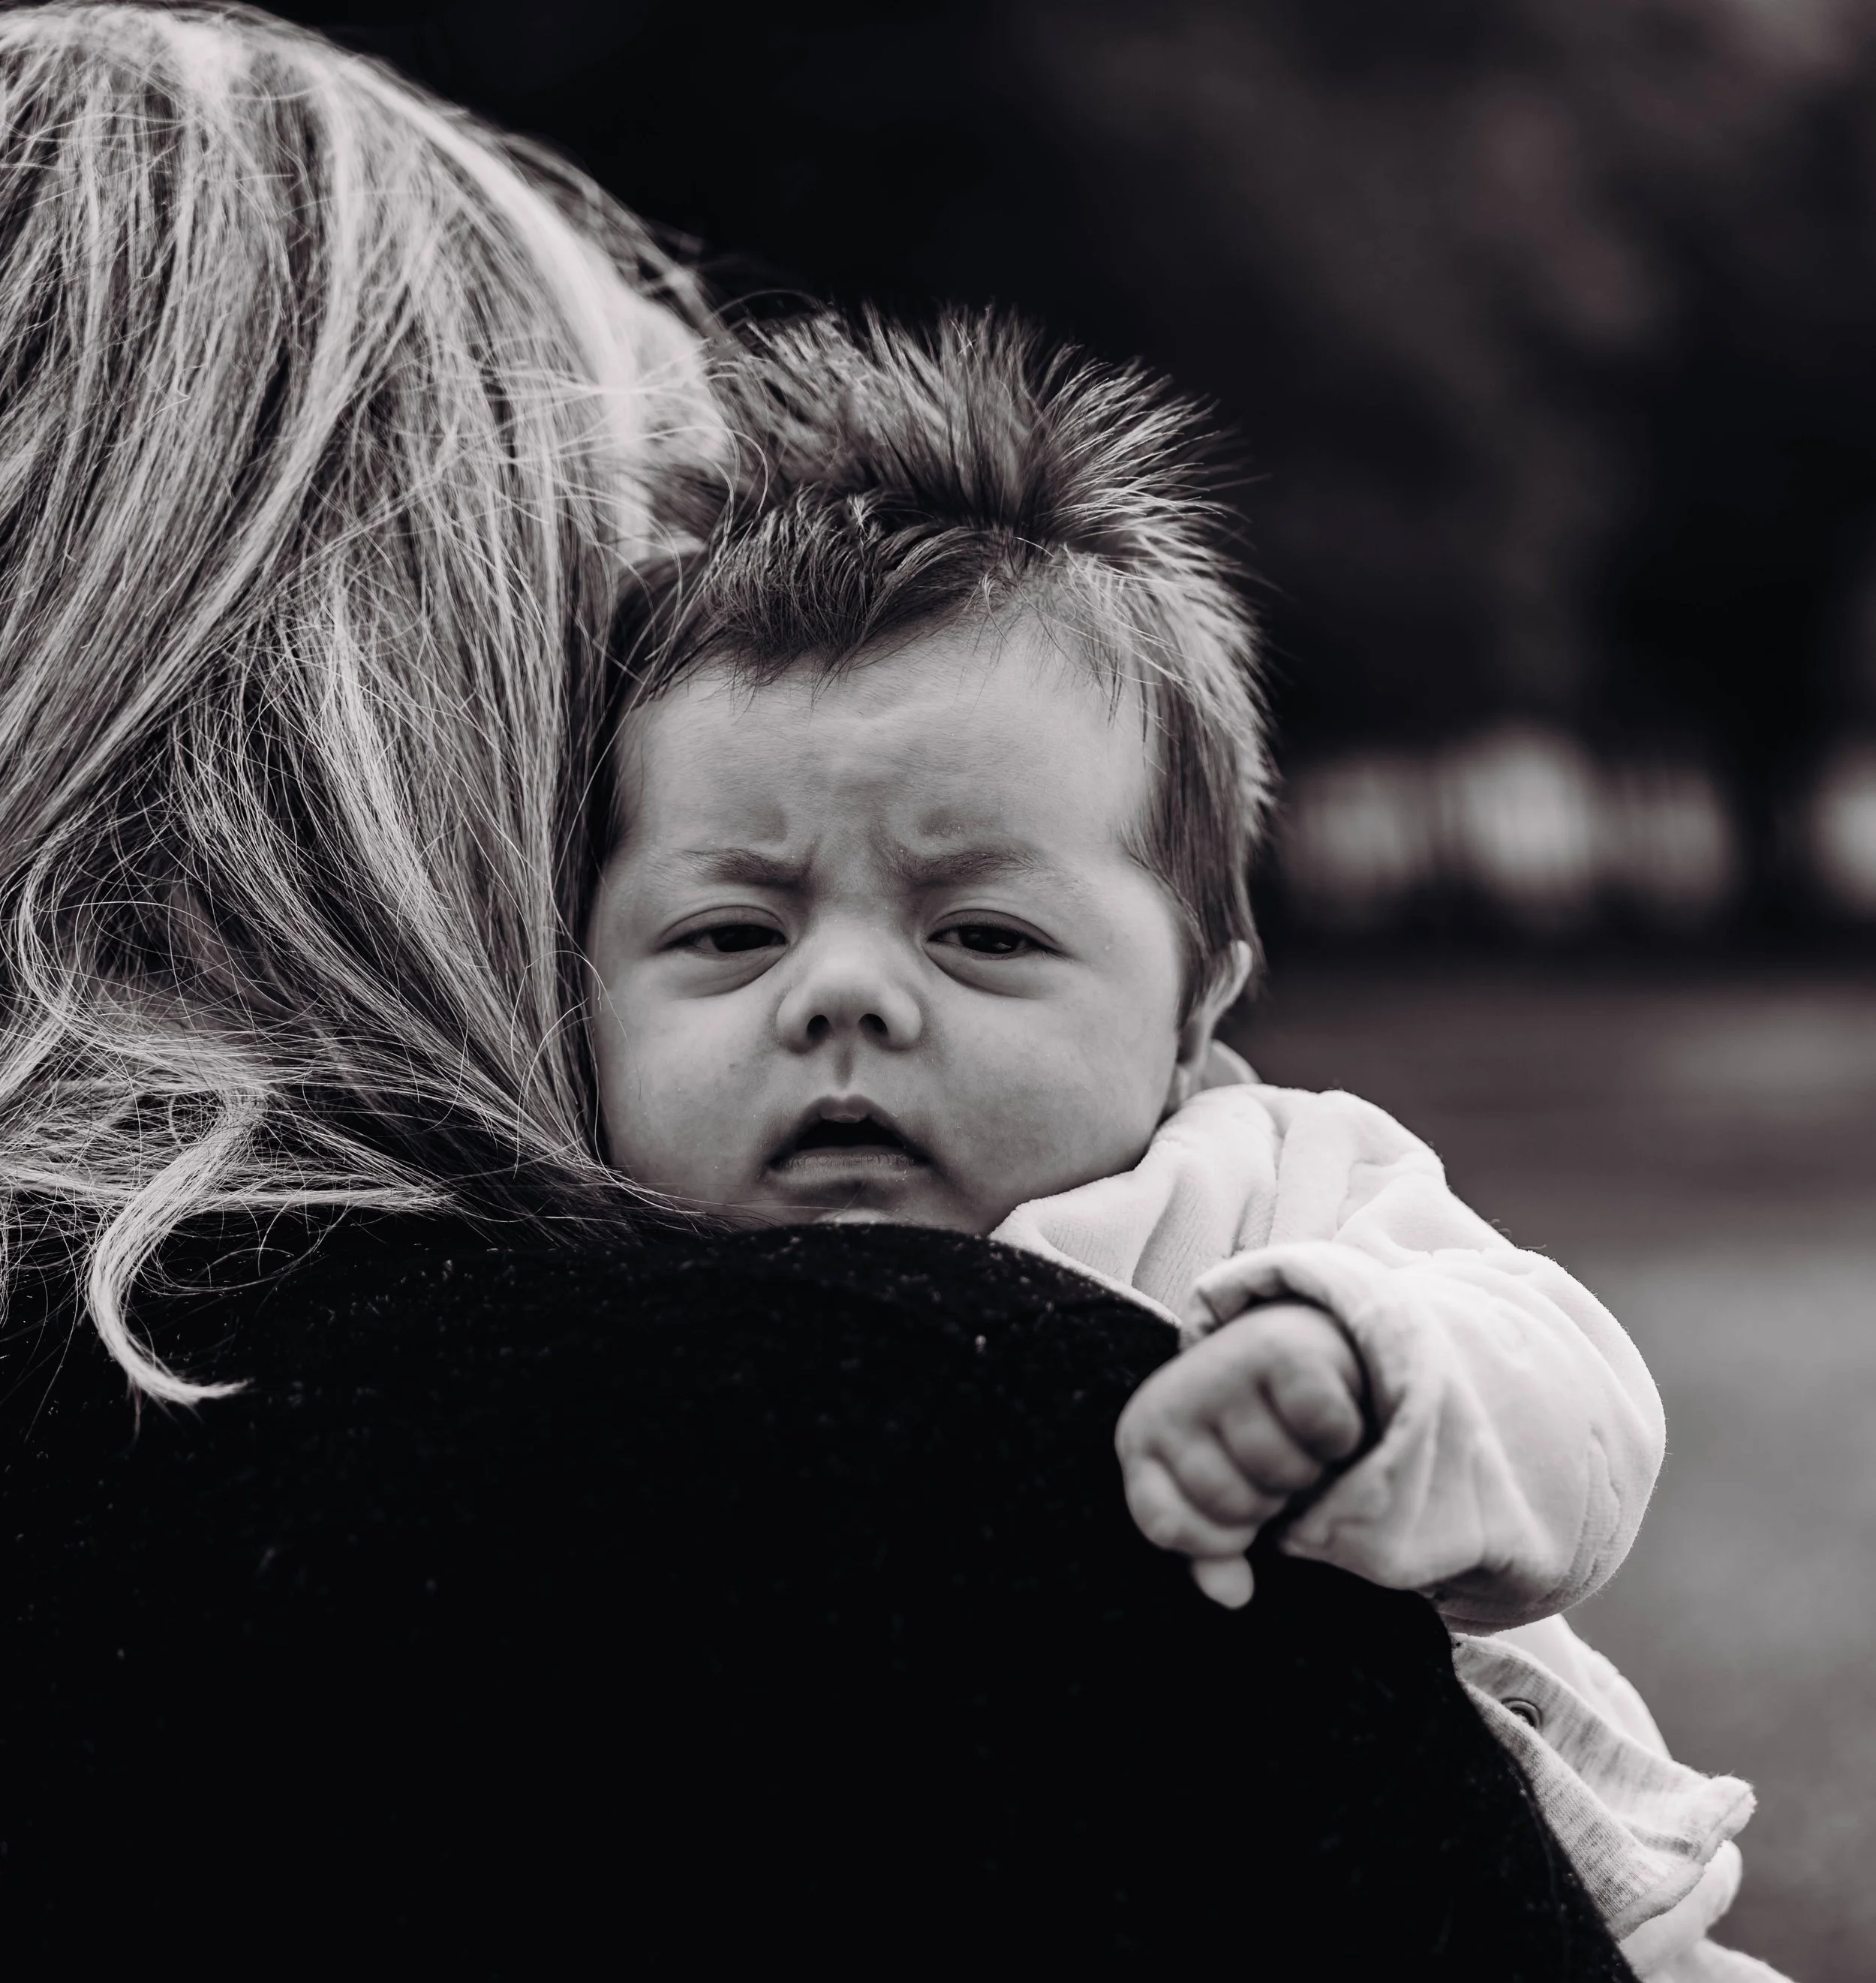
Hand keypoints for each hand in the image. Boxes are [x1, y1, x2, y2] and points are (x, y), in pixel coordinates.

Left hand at [1114, 1300, 1366, 1607]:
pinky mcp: (1283, 1350)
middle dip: (1269, 1500)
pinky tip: (1327, 1411)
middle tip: (1275, 1464)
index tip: (1236, 1518)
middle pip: (1235, 1503)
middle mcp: (1173, 1400)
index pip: (1166, 1524)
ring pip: (1283, 1469)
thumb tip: (1230, 1596)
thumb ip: (1214, 1549)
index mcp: (1144, 1439)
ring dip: (1308, 1468)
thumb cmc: (1248, 1433)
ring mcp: (1223, 1370)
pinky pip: (1324, 1429)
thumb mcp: (1219, 1493)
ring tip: (1299, 1439)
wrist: (1290, 1343)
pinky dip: (1340, 1434)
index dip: (1214, 1540)